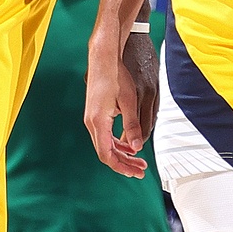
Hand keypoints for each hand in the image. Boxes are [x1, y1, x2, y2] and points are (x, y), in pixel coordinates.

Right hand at [85, 22, 157, 176]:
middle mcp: (92, 122)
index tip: (135, 172)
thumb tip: (137, 147)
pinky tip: (129, 144)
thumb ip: (132, 126)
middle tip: (140, 170)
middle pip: (105, 152)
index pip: (107, 154)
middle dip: (124, 163)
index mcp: (98, 122)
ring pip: (105, 145)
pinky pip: (105, 136)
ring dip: (121, 154)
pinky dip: (116, 143)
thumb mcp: (128, 102)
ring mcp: (92, 119)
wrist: (103, 59)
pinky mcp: (95, 114)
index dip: (121, 166)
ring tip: (138, 159)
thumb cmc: (114, 77)